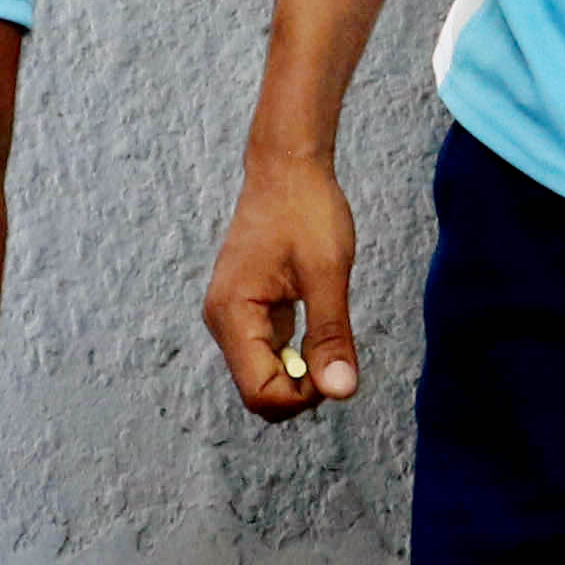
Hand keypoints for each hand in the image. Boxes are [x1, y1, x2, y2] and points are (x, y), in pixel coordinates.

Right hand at [203, 145, 363, 417]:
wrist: (286, 167)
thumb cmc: (306, 211)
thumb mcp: (328, 274)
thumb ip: (331, 336)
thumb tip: (341, 392)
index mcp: (233, 314)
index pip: (260, 394)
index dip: (304, 396)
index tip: (336, 365)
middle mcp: (222, 321)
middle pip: (259, 391)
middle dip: (301, 388)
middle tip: (336, 352)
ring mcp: (231, 316)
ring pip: (263, 375)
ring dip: (300, 371)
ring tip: (326, 329)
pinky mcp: (244, 310)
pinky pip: (266, 352)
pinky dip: (295, 353)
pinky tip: (316, 322)